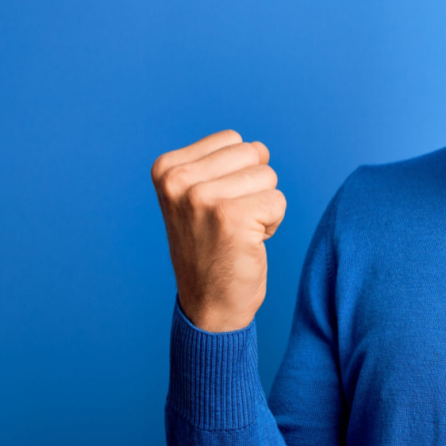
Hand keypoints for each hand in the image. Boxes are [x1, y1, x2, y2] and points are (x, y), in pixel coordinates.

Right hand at [151, 130, 286, 332]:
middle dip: (253, 187)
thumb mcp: (196, 196)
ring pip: (268, 176)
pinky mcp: (231, 218)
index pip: (232, 140)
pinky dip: (273, 223)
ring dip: (263, 206)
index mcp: (166, 168)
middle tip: (230, 222)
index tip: (215, 206)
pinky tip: (249, 243)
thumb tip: (259, 147)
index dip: (236, 173)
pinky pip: (278, 201)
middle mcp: (178, 181)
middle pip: (252, 153)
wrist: (208, 305)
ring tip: (238, 232)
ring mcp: (202, 198)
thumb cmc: (210, 248)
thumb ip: (220, 164)